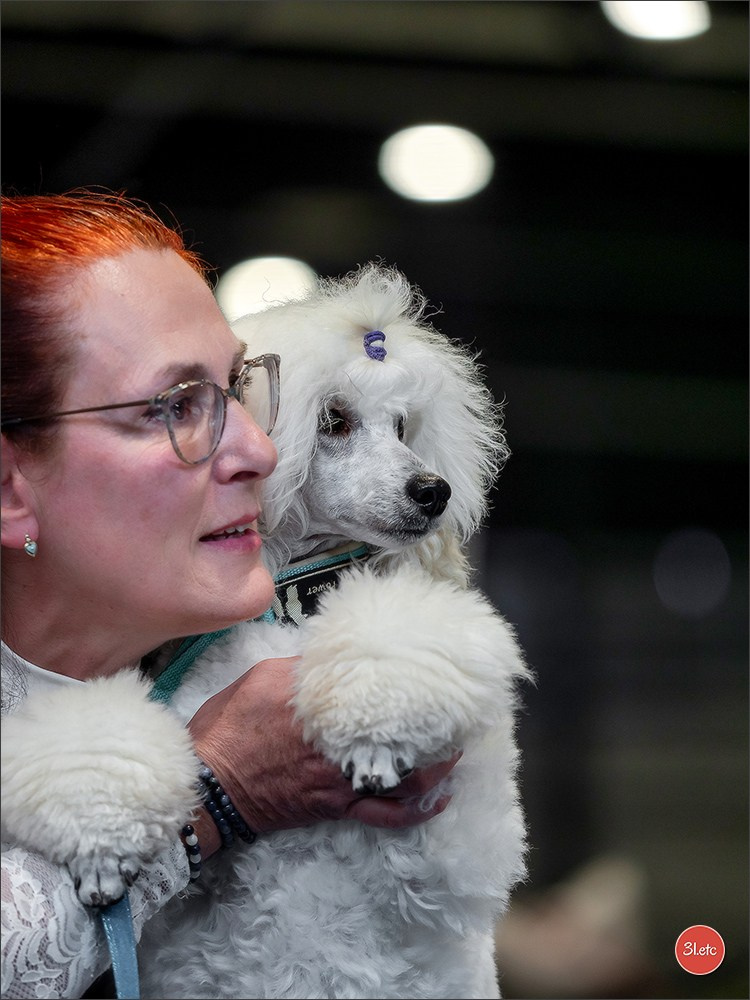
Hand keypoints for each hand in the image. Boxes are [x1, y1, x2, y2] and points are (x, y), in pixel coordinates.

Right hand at [187, 657, 458, 853]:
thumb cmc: (229, 729)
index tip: (430, 671)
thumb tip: (330, 655)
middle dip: (432, 722)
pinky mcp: (338, 806)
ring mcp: (341, 777)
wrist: (209, 787)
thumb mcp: (259, 678)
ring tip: (456, 748)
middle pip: (400, 730)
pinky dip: (415, 808)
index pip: (373, 686)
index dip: (406, 679)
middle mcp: (338, 740)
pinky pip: (385, 813)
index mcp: (320, 703)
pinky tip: (437, 799)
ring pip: (402, 773)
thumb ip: (300, 666)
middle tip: (457, 710)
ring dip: (435, 763)